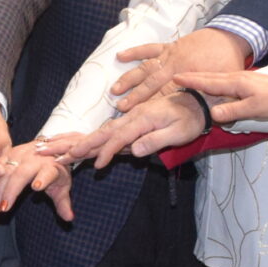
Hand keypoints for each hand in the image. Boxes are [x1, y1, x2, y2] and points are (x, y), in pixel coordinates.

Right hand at [0, 139, 75, 219]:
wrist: (48, 147)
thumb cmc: (56, 169)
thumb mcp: (62, 185)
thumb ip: (63, 203)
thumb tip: (69, 218)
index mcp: (51, 166)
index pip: (48, 172)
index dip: (43, 178)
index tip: (37, 187)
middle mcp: (36, 159)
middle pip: (22, 174)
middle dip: (11, 191)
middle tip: (3, 209)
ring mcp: (21, 154)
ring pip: (7, 171)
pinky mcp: (10, 152)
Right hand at [84, 94, 207, 166]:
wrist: (198, 101)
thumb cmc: (190, 119)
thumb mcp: (178, 133)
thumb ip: (156, 141)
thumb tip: (135, 151)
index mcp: (144, 119)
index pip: (120, 138)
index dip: (107, 152)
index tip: (97, 165)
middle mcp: (135, 115)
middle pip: (107, 131)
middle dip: (87, 143)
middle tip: (68, 154)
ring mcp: (134, 115)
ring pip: (108, 128)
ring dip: (90, 139)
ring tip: (73, 149)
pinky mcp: (136, 117)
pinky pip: (115, 127)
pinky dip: (101, 135)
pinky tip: (94, 141)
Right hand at [107, 25, 249, 108]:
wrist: (229, 36)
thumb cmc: (228, 62)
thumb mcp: (224, 84)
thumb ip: (217, 101)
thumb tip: (213, 119)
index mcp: (186, 76)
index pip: (162, 94)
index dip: (148, 105)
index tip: (134, 115)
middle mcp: (174, 65)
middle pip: (149, 83)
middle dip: (134, 96)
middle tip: (120, 107)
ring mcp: (169, 54)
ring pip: (145, 67)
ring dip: (129, 78)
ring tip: (115, 90)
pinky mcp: (169, 45)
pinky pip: (149, 48)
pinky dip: (134, 52)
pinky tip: (120, 56)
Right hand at [180, 67, 267, 125]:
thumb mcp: (254, 109)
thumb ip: (233, 111)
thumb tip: (212, 114)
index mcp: (234, 83)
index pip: (208, 82)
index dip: (191, 81)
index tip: (175, 78)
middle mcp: (234, 78)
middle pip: (208, 77)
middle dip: (191, 76)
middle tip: (174, 76)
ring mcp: (239, 78)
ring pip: (214, 78)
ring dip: (199, 78)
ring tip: (186, 79)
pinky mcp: (244, 82)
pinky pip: (221, 80)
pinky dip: (210, 81)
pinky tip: (208, 84)